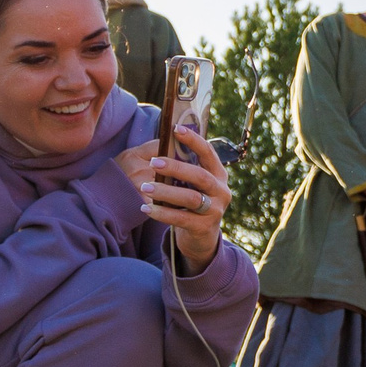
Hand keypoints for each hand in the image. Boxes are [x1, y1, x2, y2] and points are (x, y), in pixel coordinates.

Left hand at [119, 127, 230, 272]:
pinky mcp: (204, 227)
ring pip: (191, 198)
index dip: (194, 140)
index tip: (176, 128)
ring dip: (166, 191)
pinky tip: (146, 208)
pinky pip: (181, 218)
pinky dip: (162, 213)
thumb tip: (163, 145)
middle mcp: (221, 191)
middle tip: (153, 162)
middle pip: (199, 176)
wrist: (201, 238)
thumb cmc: (192, 203)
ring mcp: (215, 210)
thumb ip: (185, 168)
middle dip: (176, 167)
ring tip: (144, 186)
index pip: (208, 153)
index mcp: (218, 174)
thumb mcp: (193, 184)